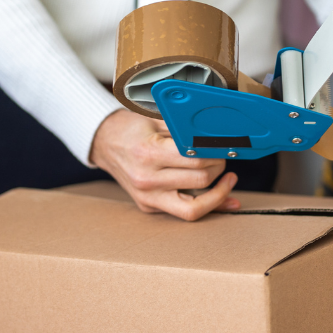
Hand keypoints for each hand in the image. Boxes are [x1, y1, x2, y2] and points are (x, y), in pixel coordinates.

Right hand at [89, 109, 239, 221]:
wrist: (104, 142)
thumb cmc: (131, 128)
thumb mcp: (157, 120)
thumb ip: (185, 130)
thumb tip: (217, 138)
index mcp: (149, 153)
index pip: (196, 158)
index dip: (217, 152)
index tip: (225, 147)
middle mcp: (147, 180)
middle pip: (200, 180)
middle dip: (219, 167)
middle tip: (223, 157)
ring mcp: (147, 197)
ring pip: (194, 208)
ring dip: (218, 193)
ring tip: (227, 179)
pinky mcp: (149, 206)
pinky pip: (184, 212)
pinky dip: (206, 206)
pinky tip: (224, 199)